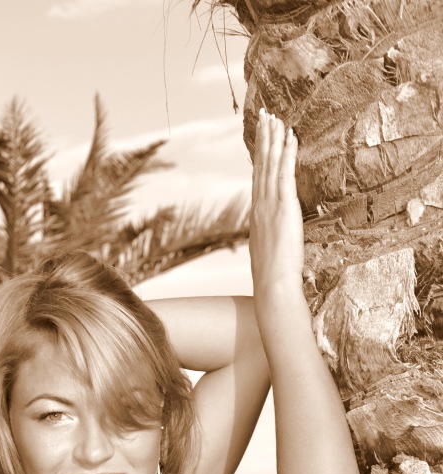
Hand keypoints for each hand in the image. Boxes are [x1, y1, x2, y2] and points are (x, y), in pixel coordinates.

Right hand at [249, 110, 303, 297]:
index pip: (258, 177)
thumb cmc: (273, 274)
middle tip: (265, 115)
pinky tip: (290, 136)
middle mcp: (259, 205)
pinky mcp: (283, 206)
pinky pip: (284, 173)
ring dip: (273, 138)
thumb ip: (272, 235)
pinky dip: (286, 153)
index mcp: (257, 214)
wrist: (272, 283)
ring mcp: (269, 204)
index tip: (262, 137)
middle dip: (263, 139)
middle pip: (261, 165)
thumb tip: (275, 233)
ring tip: (275, 118)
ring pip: (270, 164)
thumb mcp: (270, 250)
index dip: (260, 155)